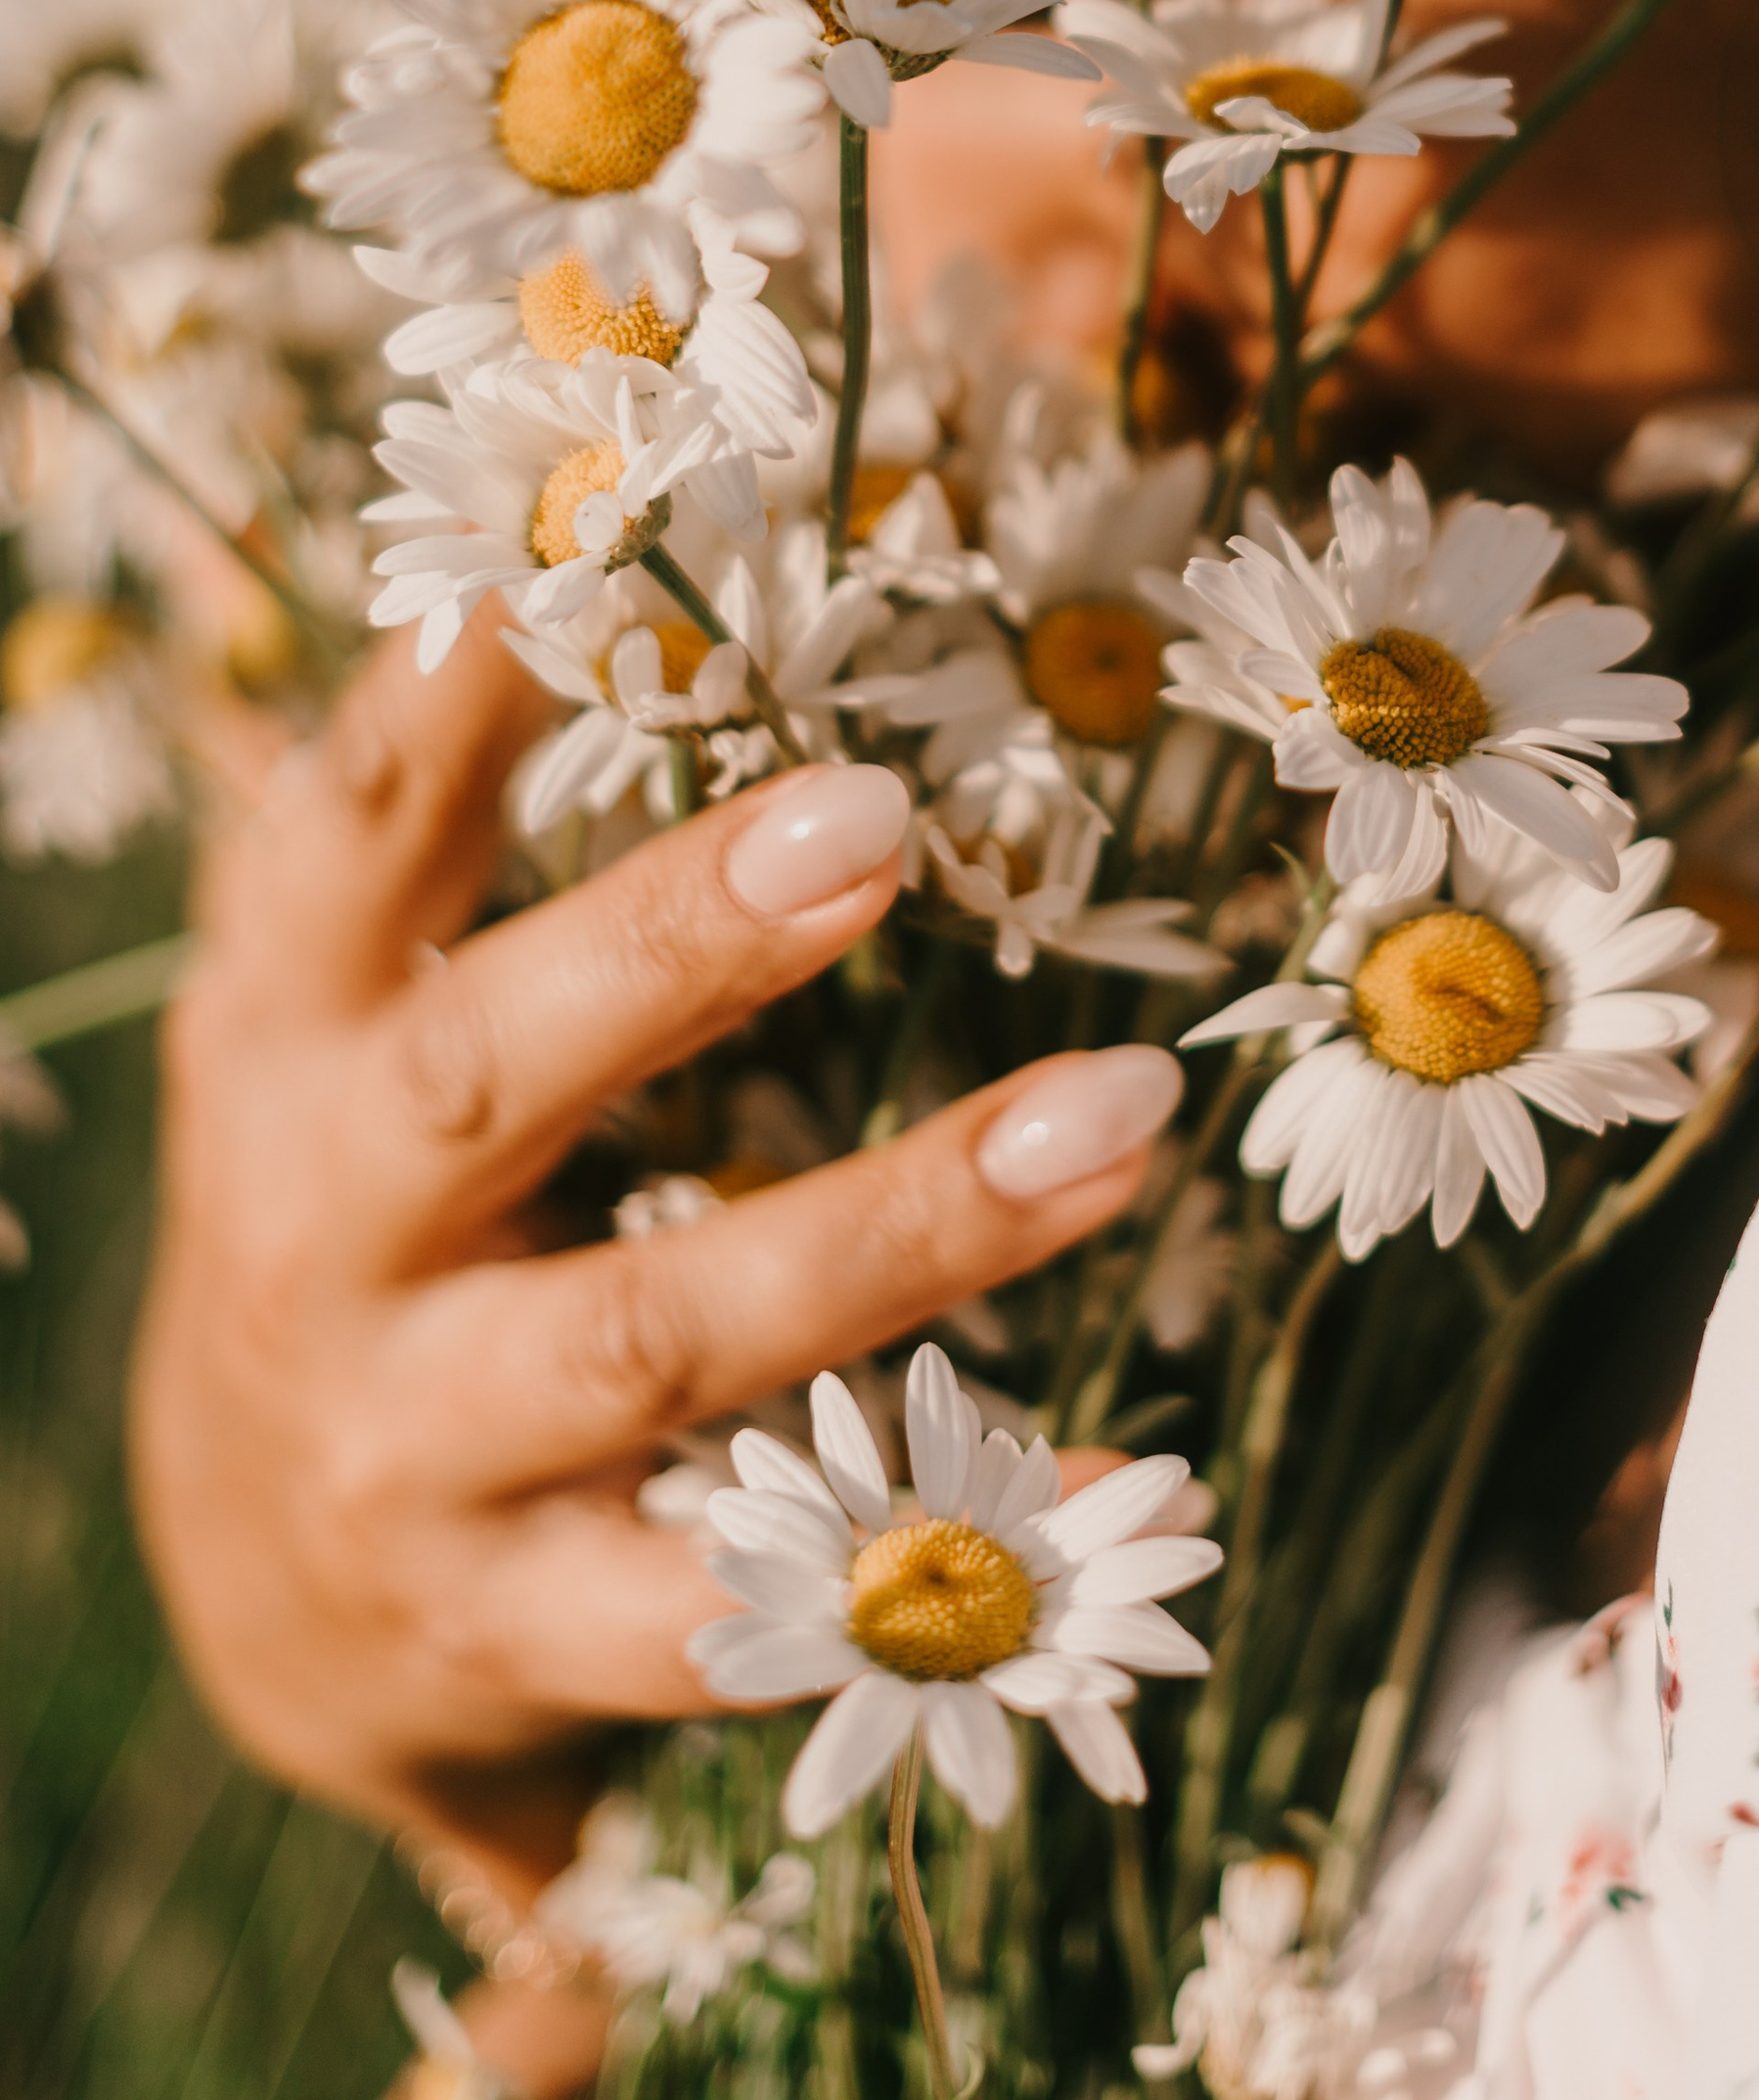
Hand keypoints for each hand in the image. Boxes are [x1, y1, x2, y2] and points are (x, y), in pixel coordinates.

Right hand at [132, 614, 1181, 1925]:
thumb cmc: (361, 1211)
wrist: (239, 1590)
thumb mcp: (342, 1013)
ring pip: (657, 1334)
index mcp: (282, 1034)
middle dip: (676, 949)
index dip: (452, 692)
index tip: (593, 532)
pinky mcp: (509, 1627)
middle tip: (877, 815)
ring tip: (1119, 1120)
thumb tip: (590, 539)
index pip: (347, 831)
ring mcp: (410, 1443)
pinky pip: (740, 1596)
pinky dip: (938, 1549)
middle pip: (489, 1075)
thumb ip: (443, 826)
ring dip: (902, 1227)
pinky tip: (1120, 1491)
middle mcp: (322, 1228)